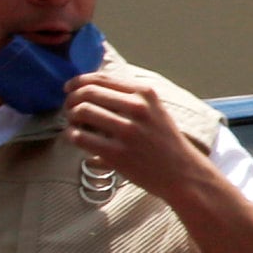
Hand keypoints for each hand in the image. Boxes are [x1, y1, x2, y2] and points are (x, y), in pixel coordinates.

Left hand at [63, 75, 208, 203]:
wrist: (184, 174)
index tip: (69, 89)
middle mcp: (137, 108)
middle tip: (69, 109)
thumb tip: (91, 89)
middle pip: (87, 93)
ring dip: (70, 117)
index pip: (101, 78)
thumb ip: (129, 97)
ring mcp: (127, 131)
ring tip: (73, 124)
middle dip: (71, 99)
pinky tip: (76, 138)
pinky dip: (72, 135)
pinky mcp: (118, 154)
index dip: (78, 81)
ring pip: (82, 112)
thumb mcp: (156, 110)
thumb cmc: (166, 142)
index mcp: (145, 93)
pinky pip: (81, 137)